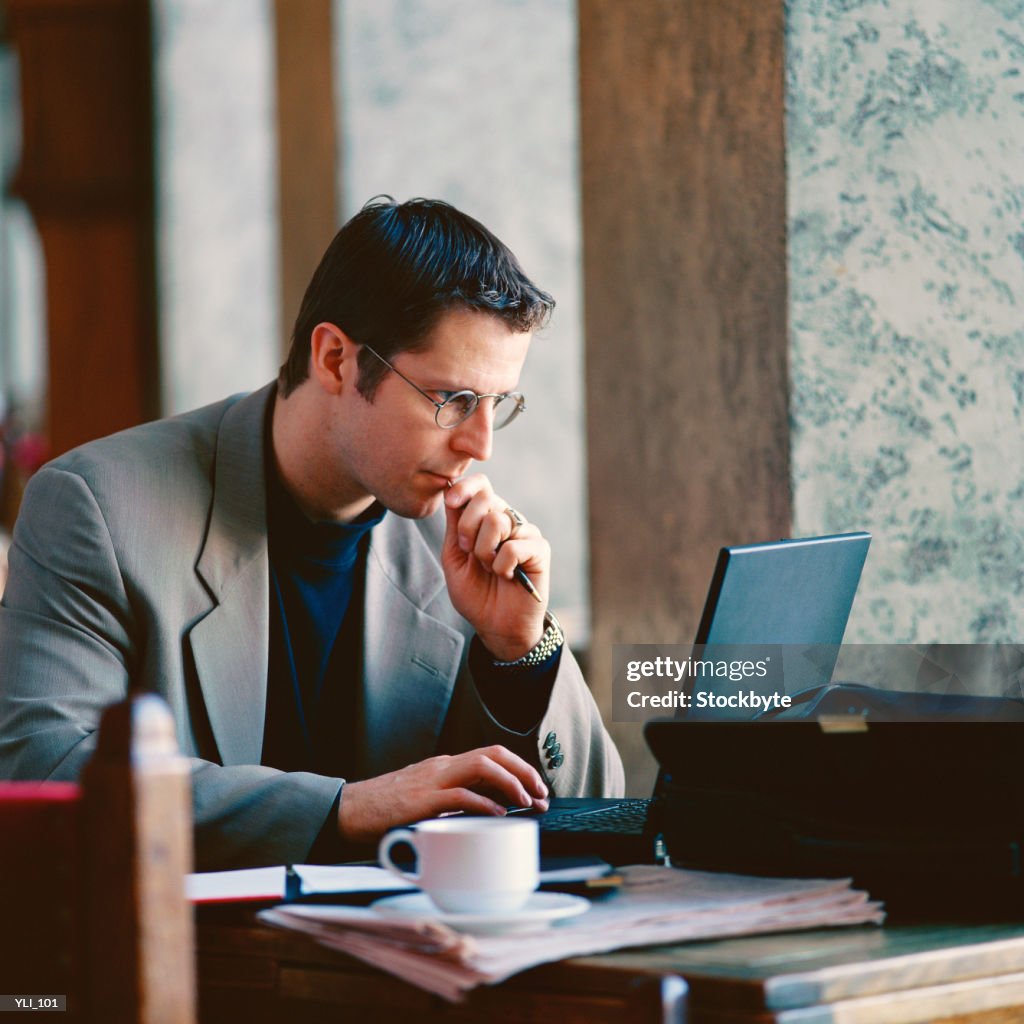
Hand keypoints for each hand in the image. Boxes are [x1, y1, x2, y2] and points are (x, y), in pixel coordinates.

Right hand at [336, 745, 549, 843]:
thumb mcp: (424, 801)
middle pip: (492, 753)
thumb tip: (483, 816)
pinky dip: (483, 803)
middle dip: (523, 770)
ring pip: (481, 766)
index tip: (536, 789)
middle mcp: (442, 767)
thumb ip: (451, 803)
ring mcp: (431, 780)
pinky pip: (460, 795)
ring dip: (510, 782)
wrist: (347, 810)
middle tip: (541, 794)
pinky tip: (498, 814)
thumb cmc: (384, 811)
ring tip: (526, 801)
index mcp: (444, 767)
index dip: (518, 768)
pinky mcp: (421, 800)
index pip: (490, 755)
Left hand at [442, 474, 548, 660]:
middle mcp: (507, 520)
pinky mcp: (539, 549)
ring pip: (497, 521)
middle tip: (469, 552)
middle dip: (467, 527)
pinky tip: (508, 576)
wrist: (496, 625)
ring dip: (485, 552)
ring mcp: (525, 533)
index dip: (465, 487)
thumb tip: (450, 488)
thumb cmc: (475, 594)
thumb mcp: (454, 558)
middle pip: (485, 498)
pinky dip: (503, 566)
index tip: (450, 500)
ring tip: (491, 569)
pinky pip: (514, 546)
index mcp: (485, 518)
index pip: (480, 485)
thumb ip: (454, 525)